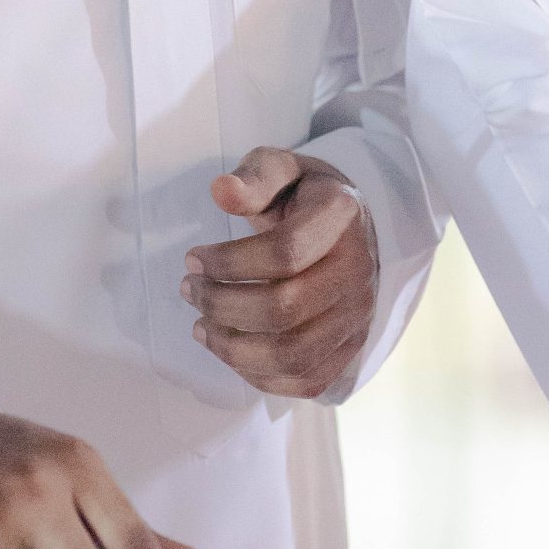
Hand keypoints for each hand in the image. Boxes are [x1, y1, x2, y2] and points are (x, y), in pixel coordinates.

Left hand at [181, 146, 377, 397]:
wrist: (348, 227)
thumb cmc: (302, 196)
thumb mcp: (280, 169)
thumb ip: (253, 177)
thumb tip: (221, 191)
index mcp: (341, 218)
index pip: (285, 252)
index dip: (229, 262)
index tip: (192, 257)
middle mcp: (358, 271)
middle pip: (284, 309)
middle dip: (222, 304)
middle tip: (190, 290)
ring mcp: (358, 316)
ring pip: (292, 354)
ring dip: (233, 347)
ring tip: (201, 326)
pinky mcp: (350, 348)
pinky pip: (304, 380)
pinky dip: (257, 375)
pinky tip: (229, 347)